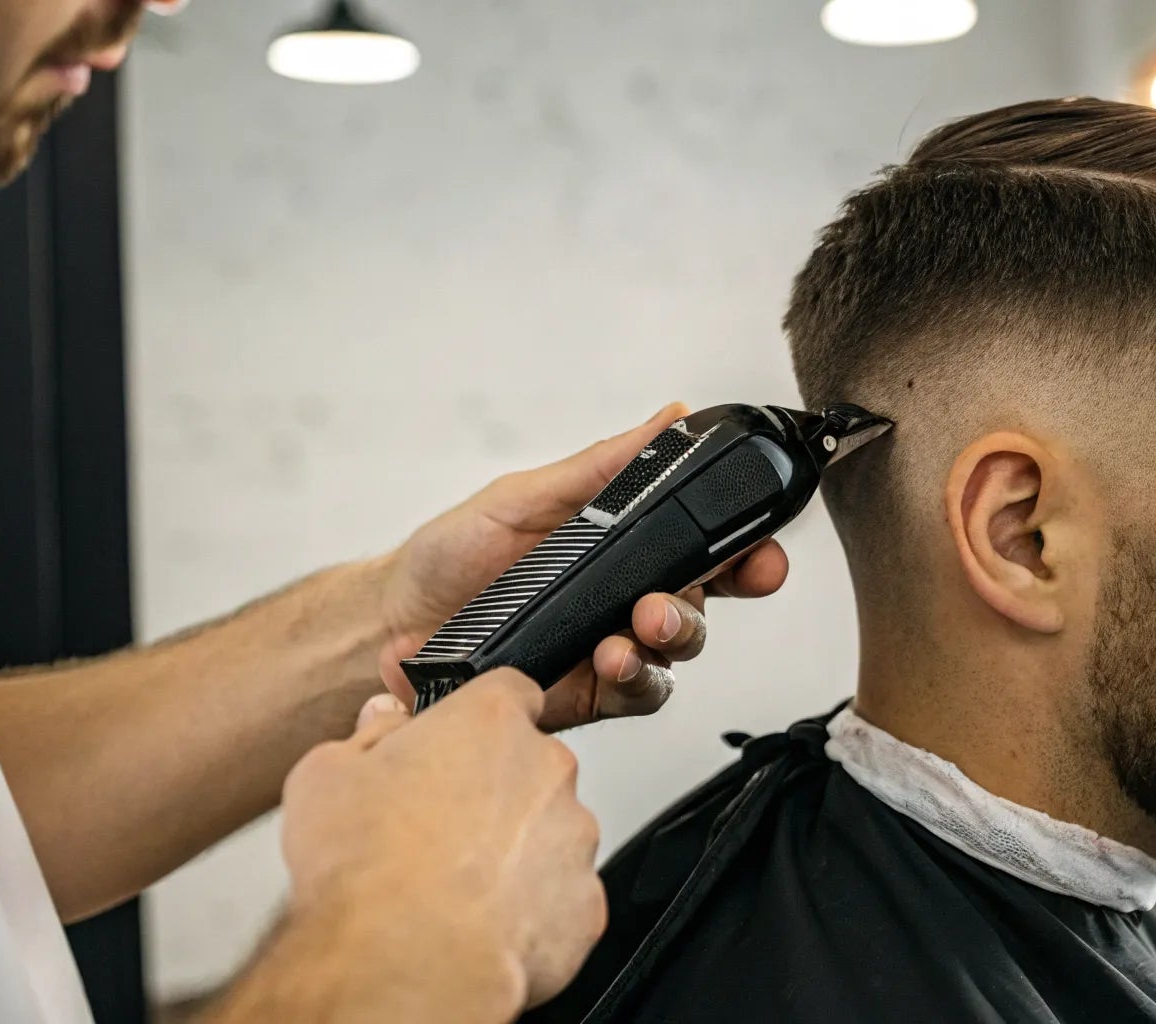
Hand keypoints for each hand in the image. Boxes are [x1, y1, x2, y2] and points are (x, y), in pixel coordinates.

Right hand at [278, 677, 602, 1013]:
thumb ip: (368, 735)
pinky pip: (561, 898)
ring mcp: (574, 838)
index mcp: (490, 723)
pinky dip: (531, 910)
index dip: (480, 719)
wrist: (402, 961)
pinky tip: (481, 924)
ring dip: (515, 852)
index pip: (508, 692)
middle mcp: (546, 770)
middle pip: (530, 767)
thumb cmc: (365, 869)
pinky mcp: (585, 904)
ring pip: (549, 834)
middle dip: (494, 791)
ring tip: (455, 886)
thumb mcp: (327, 775)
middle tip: (439, 828)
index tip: (460, 742)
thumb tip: (384, 721)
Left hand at [375, 404, 789, 730]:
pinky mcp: (592, 696)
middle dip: (714, 597)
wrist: (393, 621)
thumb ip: (603, 467)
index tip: (761, 552)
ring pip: (679, 650)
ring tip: (637, 626)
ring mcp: (614, 646)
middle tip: (673, 593)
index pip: (706, 545)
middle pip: (706, 599)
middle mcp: (629, 596)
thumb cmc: (452, 555)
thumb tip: (669, 416)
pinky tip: (609, 660)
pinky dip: (635, 677)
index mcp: (626, 545)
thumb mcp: (525, 495)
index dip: (748, 549)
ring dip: (672, 636)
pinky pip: (640, 694)